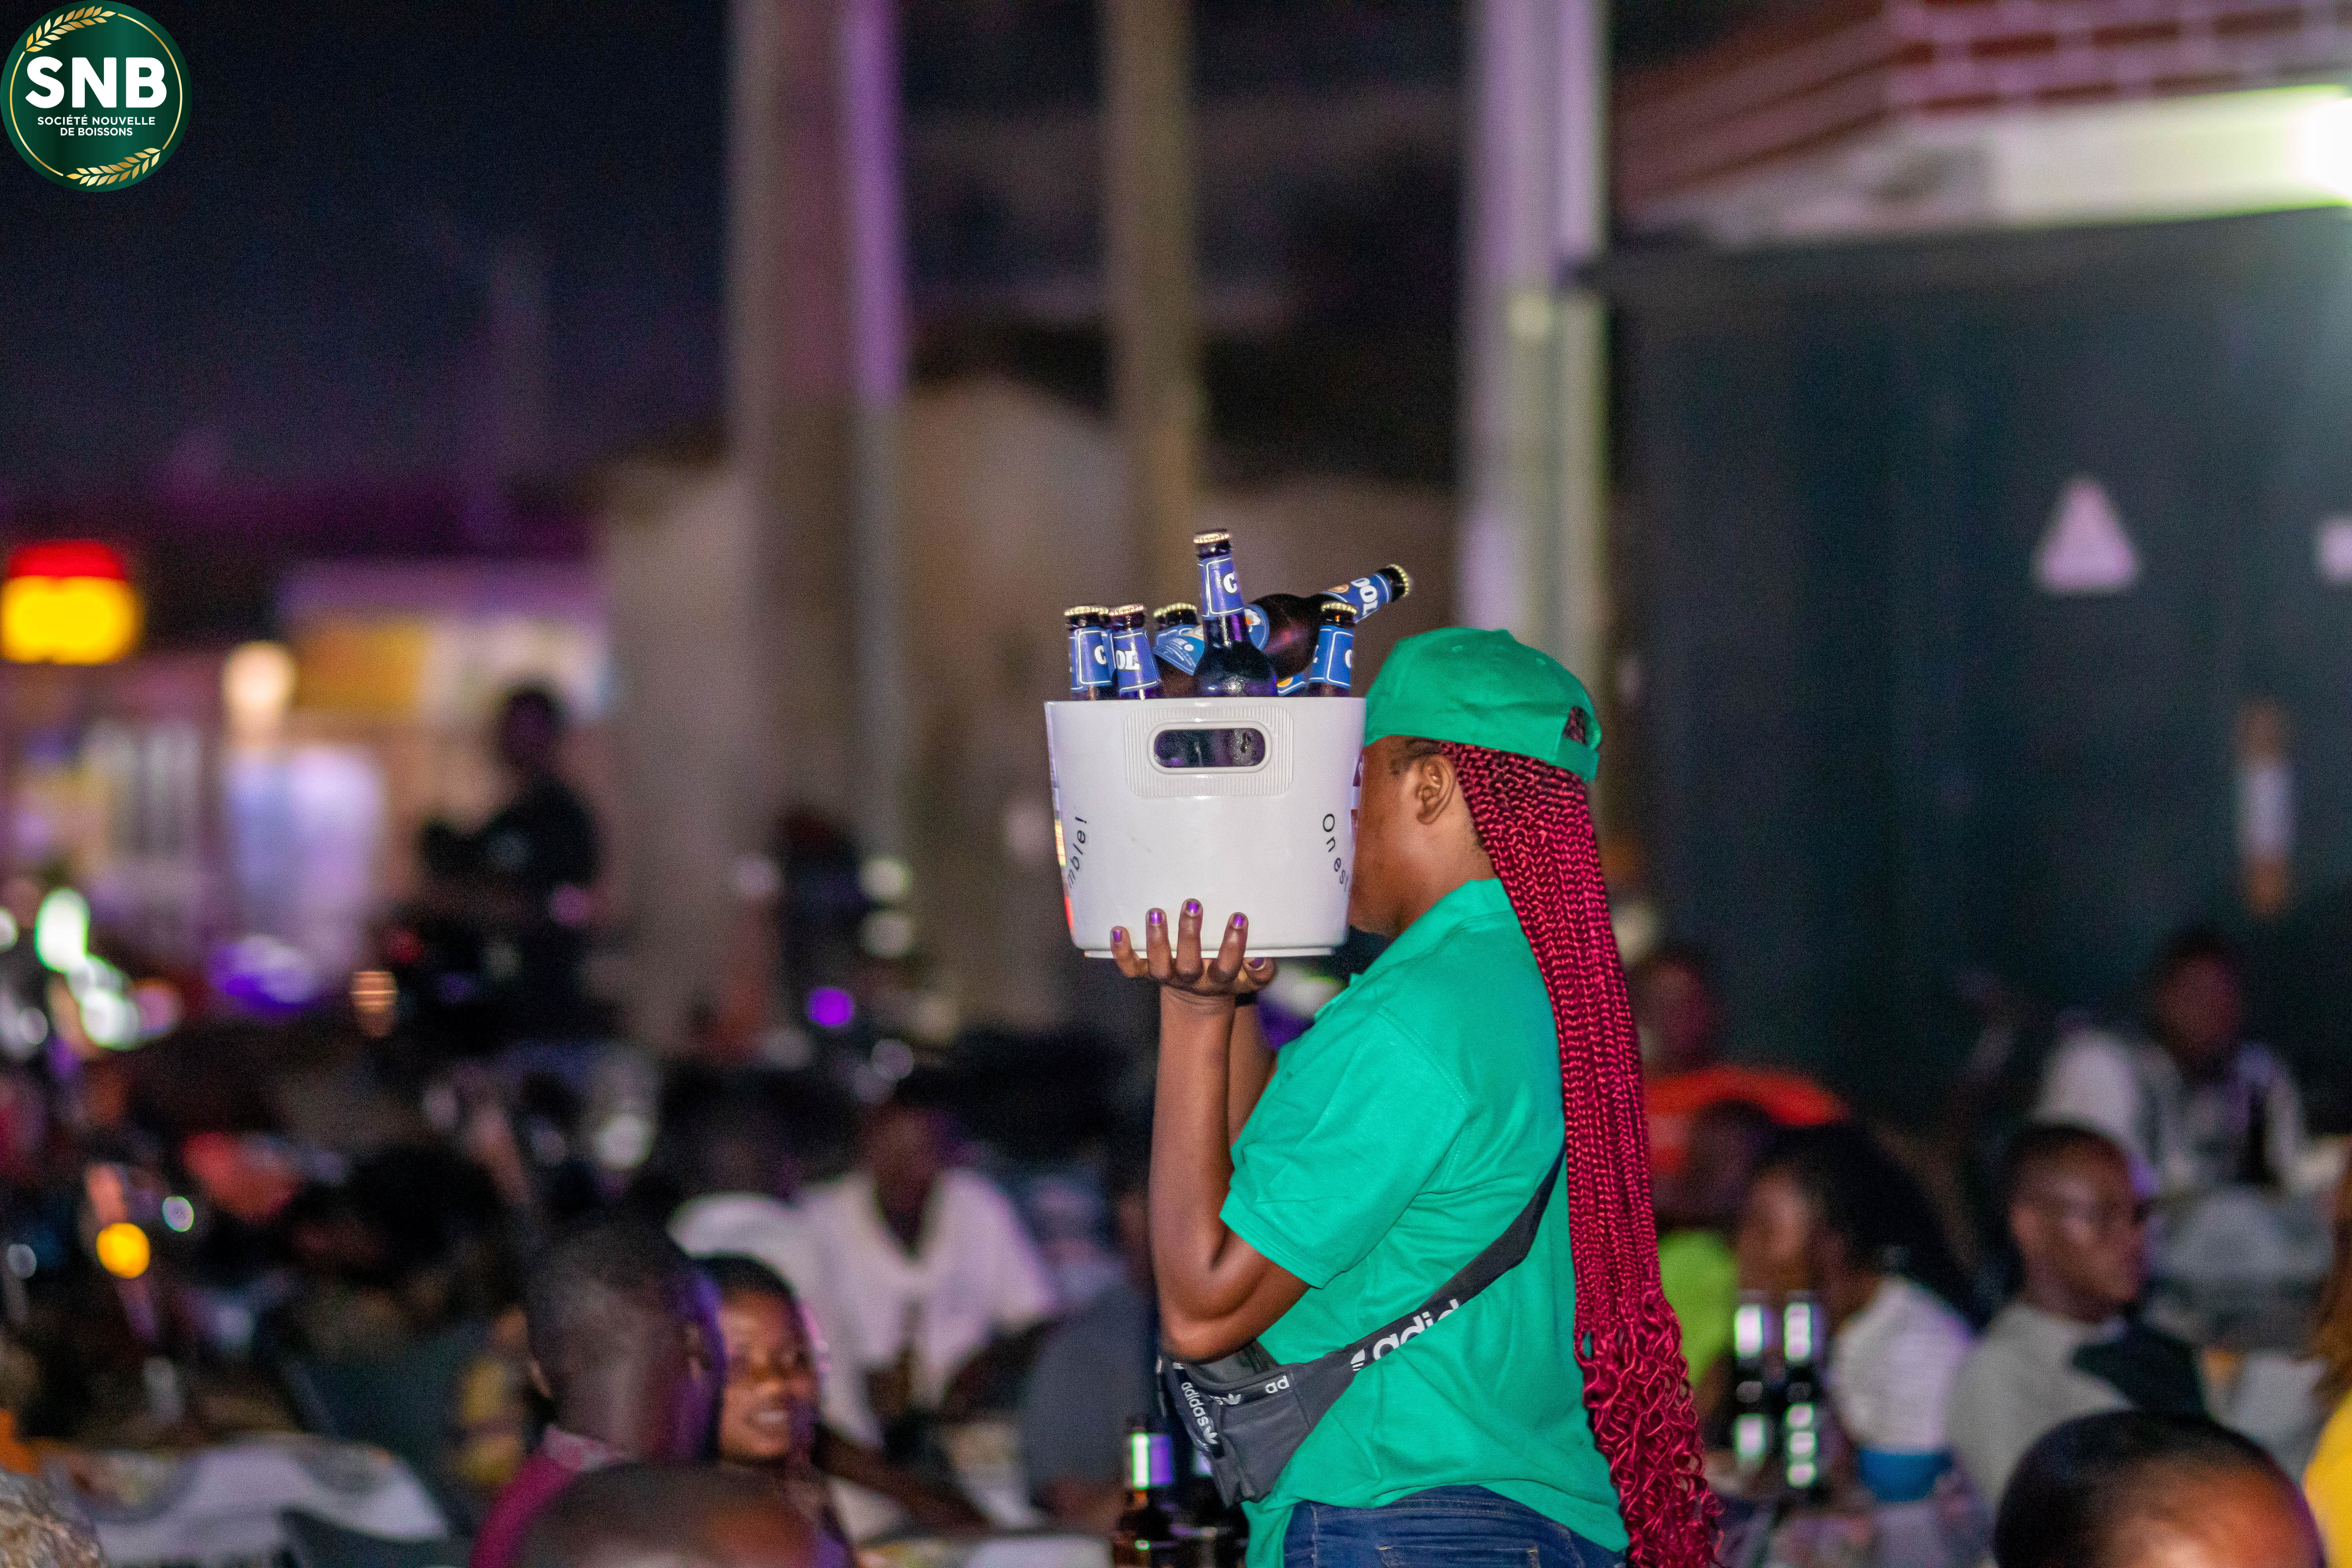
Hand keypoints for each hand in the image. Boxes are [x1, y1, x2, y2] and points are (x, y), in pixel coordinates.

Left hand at [1109, 900, 1275, 1002]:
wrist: (1199, 998)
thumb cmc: (1227, 974)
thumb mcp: (1250, 977)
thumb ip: (1262, 969)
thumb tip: (1259, 956)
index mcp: (1219, 980)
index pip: (1227, 967)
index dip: (1233, 947)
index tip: (1238, 919)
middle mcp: (1191, 980)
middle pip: (1188, 964)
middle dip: (1189, 935)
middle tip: (1193, 905)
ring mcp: (1166, 976)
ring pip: (1158, 965)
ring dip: (1156, 940)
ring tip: (1156, 912)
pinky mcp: (1146, 972)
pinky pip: (1130, 967)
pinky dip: (1122, 952)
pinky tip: (1118, 929)